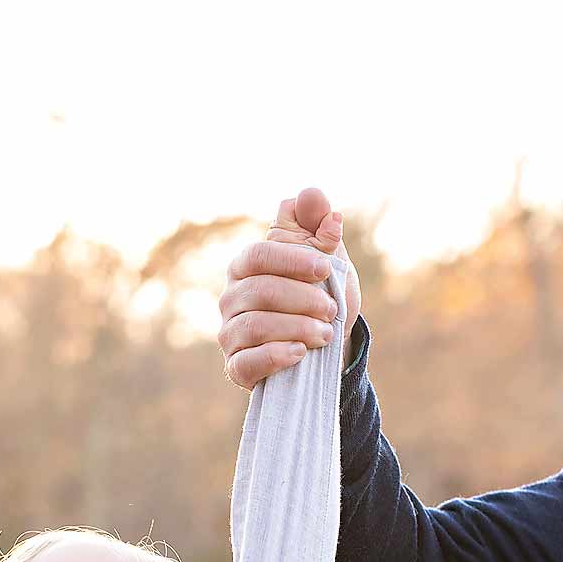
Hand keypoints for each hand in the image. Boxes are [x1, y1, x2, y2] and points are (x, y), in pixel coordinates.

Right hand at [218, 187, 359, 391]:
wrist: (324, 349)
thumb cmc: (320, 297)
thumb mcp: (327, 261)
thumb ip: (318, 227)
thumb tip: (311, 194)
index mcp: (247, 265)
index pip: (260, 255)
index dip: (292, 260)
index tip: (326, 269)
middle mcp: (231, 297)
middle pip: (259, 291)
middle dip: (302, 299)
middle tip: (332, 310)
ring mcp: (230, 333)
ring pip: (256, 325)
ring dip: (297, 328)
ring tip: (326, 333)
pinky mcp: (236, 366)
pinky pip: (246, 361)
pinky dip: (275, 356)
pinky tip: (300, 353)